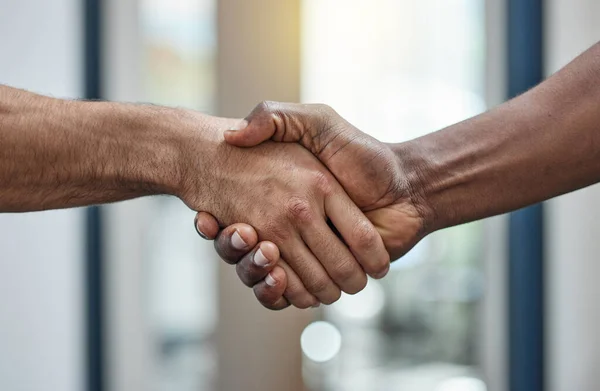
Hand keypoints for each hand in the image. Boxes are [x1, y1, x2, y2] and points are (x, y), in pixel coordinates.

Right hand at [178, 114, 388, 307]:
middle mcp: (291, 226)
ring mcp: (306, 252)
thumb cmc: (365, 153)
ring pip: (265, 274)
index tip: (207, 218)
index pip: (236, 216)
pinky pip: (289, 293)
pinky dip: (278, 294)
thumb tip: (231, 135)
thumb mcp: (318, 120)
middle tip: (239, 233)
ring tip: (264, 251)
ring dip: (254, 271)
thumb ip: (277, 117)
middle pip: (247, 250)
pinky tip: (278, 279)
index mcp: (282, 198)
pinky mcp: (322, 274)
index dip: (216, 223)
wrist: (408, 187)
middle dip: (237, 249)